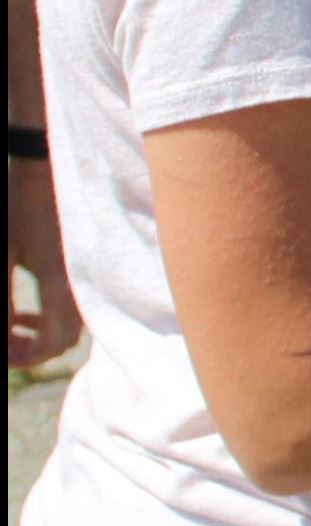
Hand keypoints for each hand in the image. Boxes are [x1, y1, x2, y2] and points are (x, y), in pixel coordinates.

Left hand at [8, 157, 82, 367]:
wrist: (49, 166)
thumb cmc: (20, 205)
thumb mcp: (2, 253)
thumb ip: (3, 298)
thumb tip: (4, 332)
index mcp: (59, 283)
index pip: (50, 346)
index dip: (21, 359)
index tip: (0, 351)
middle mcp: (81, 285)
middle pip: (62, 343)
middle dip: (28, 351)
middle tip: (2, 342)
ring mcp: (87, 277)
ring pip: (69, 329)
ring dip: (38, 335)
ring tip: (10, 325)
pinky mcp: (85, 269)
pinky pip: (72, 311)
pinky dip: (49, 320)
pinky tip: (26, 310)